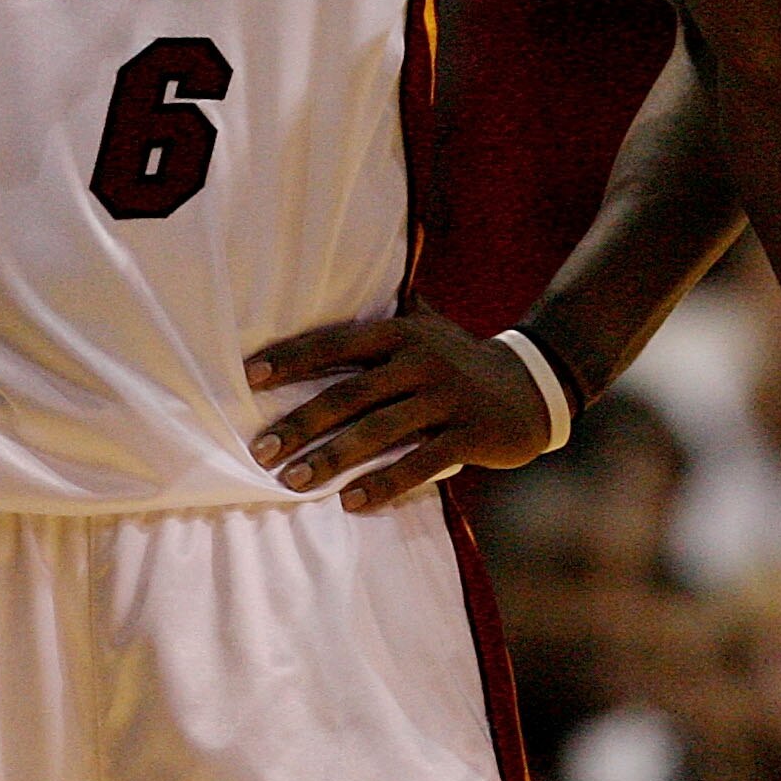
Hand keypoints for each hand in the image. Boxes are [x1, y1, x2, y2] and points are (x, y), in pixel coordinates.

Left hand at [243, 304, 551, 511]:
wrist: (531, 386)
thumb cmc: (458, 357)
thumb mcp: (425, 325)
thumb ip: (383, 310)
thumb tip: (330, 278)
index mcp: (402, 332)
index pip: (337, 342)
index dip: (293, 357)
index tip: (249, 376)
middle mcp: (422, 361)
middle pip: (351, 393)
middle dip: (301, 422)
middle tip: (261, 450)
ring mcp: (447, 399)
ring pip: (380, 431)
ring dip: (333, 458)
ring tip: (293, 480)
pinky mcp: (470, 435)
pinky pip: (421, 463)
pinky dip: (384, 483)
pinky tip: (352, 502)